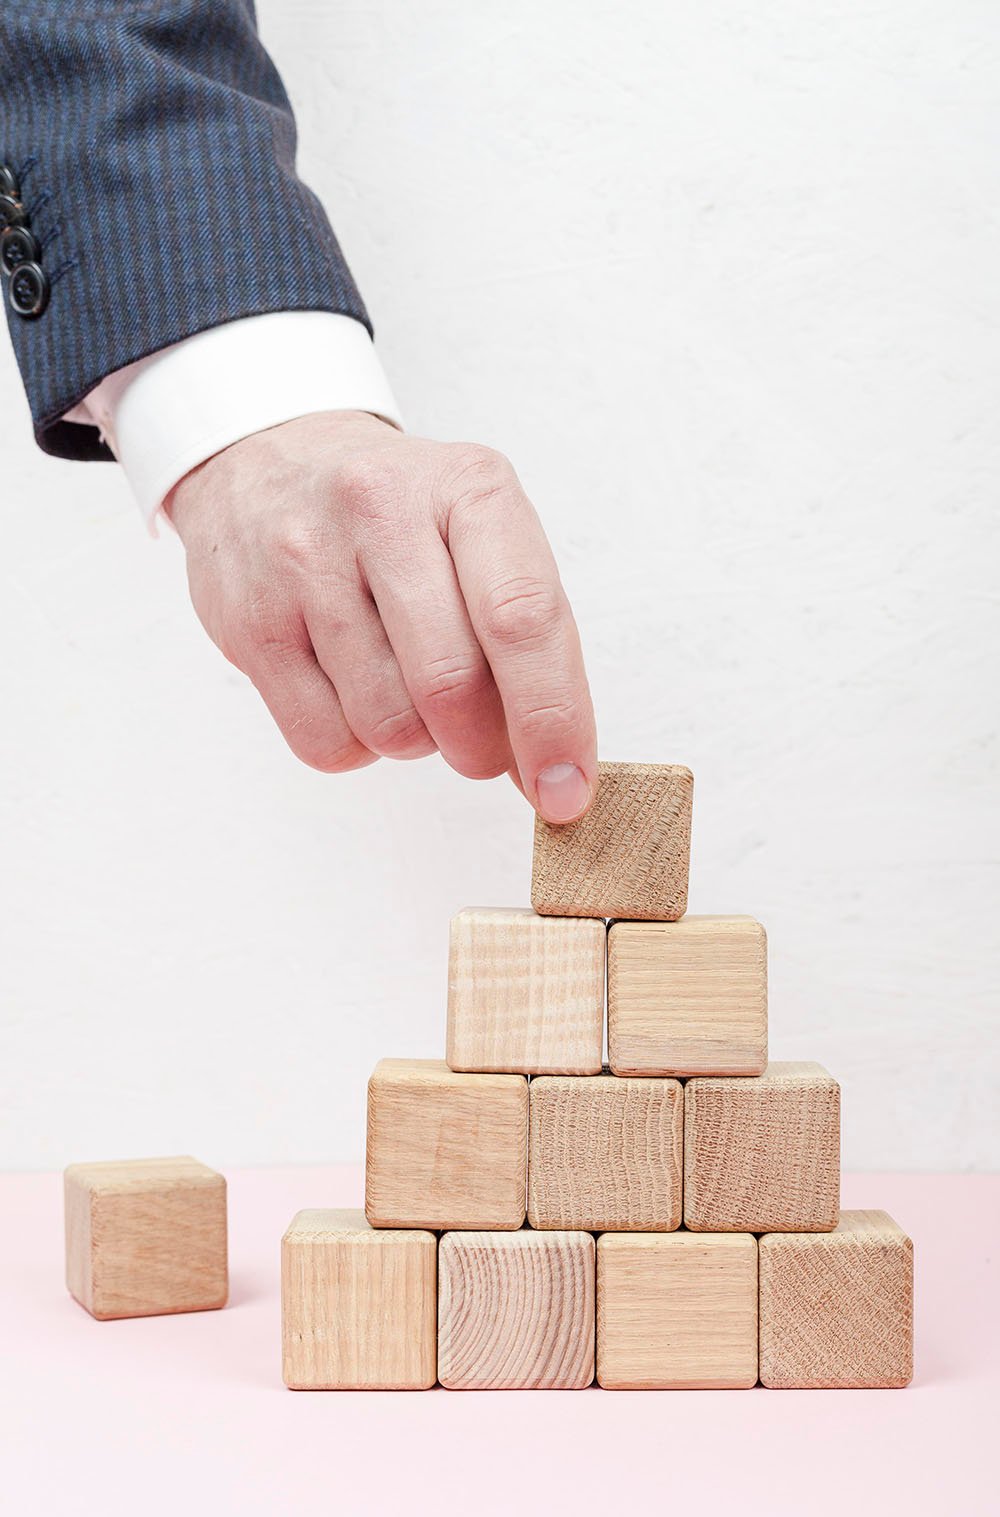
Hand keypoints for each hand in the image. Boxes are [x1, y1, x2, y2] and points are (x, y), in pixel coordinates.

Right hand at [166, 411, 596, 822]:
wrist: (271, 460)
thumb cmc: (401, 515)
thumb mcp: (481, 533)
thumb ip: (528, 638)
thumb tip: (552, 770)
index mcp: (468, 486)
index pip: (523, 618)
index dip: (552, 719)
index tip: (565, 791)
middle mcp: (381, 509)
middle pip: (452, 685)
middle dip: (481, 748)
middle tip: (483, 746)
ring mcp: (305, 562)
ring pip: (389, 724)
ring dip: (416, 741)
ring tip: (405, 687)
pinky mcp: (251, 622)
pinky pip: (326, 742)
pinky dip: (357, 745)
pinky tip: (353, 690)